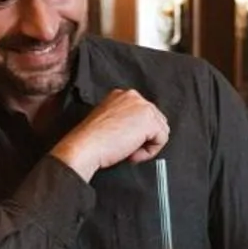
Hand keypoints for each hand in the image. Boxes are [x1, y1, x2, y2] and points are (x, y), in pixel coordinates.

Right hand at [51, 89, 169, 180]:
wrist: (85, 146)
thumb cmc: (91, 139)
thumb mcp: (109, 121)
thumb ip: (125, 119)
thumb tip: (138, 130)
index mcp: (122, 95)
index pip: (144, 113)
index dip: (138, 131)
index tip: (124, 141)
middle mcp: (134, 96)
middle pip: (156, 120)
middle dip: (145, 137)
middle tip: (127, 148)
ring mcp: (143, 107)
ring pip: (161, 130)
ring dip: (147, 145)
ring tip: (128, 151)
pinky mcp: (149, 121)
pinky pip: (162, 140)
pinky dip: (149, 152)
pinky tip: (132, 154)